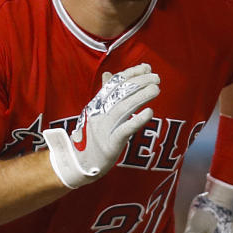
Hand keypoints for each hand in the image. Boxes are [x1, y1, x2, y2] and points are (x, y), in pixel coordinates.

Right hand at [43, 63, 159, 187]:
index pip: (114, 84)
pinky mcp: (109, 145)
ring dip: (140, 97)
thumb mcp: (94, 112)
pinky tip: (149, 112)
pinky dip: (137, 120)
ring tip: (156, 89)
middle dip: (139, 82)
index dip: (131, 74)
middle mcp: (98, 114)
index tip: (146, 67)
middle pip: (119, 94)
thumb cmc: (89, 137)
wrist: (76, 164)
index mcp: (96, 105)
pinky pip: (124, 131)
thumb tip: (108, 73)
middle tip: (156, 77)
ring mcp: (103, 129)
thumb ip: (104, 93)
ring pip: (122, 108)